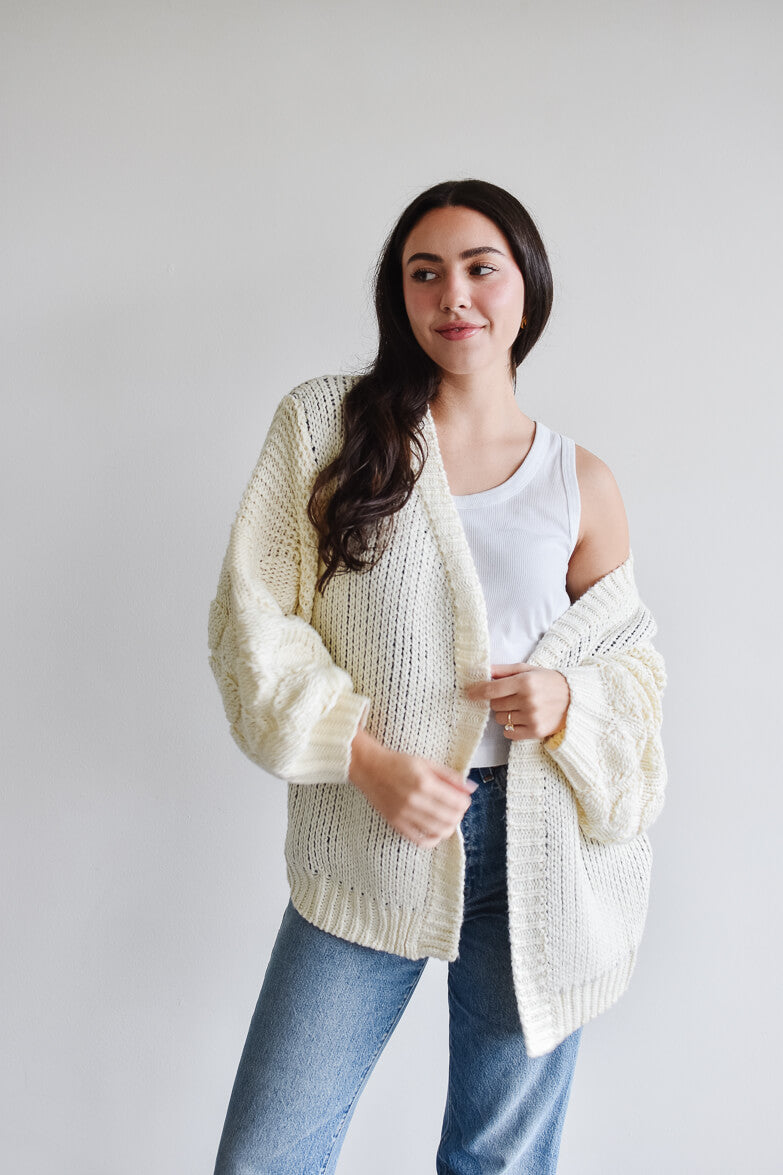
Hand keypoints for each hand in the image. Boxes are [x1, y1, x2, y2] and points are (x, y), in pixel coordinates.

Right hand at [349, 728, 476, 847]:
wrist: (369, 768)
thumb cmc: (397, 763)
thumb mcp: (426, 763)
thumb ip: (449, 776)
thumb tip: (471, 788)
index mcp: (424, 782)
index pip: (456, 802)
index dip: (465, 802)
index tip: (464, 799)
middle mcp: (415, 800)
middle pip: (450, 818)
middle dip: (459, 815)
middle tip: (457, 809)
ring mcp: (405, 814)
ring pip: (438, 831)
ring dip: (449, 827)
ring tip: (448, 819)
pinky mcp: (396, 823)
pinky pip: (420, 841)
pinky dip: (433, 839)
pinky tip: (435, 831)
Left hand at [464, 663, 570, 740]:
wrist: (575, 699)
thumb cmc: (549, 682)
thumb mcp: (528, 670)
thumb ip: (504, 671)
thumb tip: (483, 670)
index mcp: (525, 682)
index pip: (492, 690)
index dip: (477, 691)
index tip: (469, 693)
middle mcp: (528, 700)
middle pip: (494, 705)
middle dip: (498, 701)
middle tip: (511, 697)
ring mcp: (532, 717)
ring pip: (500, 719)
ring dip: (505, 714)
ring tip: (520, 707)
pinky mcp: (535, 731)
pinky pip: (509, 733)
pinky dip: (511, 727)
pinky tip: (522, 719)